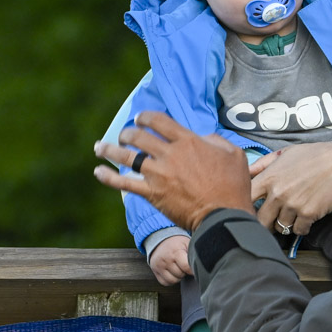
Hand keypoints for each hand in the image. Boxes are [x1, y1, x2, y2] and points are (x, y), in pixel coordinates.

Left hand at [93, 111, 254, 231]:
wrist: (223, 215)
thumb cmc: (233, 186)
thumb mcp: (233, 154)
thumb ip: (215, 140)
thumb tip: (202, 137)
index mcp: (188, 141)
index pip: (159, 121)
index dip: (146, 117)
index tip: (140, 119)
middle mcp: (170, 154)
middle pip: (139, 136)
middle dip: (127, 132)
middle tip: (124, 134)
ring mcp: (158, 174)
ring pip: (127, 157)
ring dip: (111, 149)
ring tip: (101, 146)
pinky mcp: (152, 194)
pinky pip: (124, 184)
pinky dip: (108, 177)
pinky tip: (98, 171)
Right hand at [148, 235, 192, 284]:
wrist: (160, 240)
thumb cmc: (177, 243)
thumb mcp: (187, 243)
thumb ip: (194, 253)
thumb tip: (204, 263)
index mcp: (175, 251)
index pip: (186, 267)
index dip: (193, 270)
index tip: (196, 270)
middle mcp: (165, 259)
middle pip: (180, 274)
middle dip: (185, 272)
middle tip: (186, 266)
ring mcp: (158, 266)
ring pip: (173, 280)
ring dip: (178, 277)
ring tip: (179, 268)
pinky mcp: (155, 271)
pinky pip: (165, 282)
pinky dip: (171, 280)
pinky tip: (173, 272)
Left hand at [248, 141, 331, 234]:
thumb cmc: (312, 156)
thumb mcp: (285, 153)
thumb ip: (263, 164)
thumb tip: (246, 173)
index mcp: (269, 177)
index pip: (247, 199)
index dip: (246, 205)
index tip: (253, 207)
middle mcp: (278, 193)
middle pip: (260, 220)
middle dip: (265, 221)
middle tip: (271, 218)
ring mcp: (293, 206)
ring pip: (280, 227)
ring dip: (285, 224)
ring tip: (292, 215)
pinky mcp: (308, 214)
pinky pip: (298, 230)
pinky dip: (301, 227)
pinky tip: (304, 218)